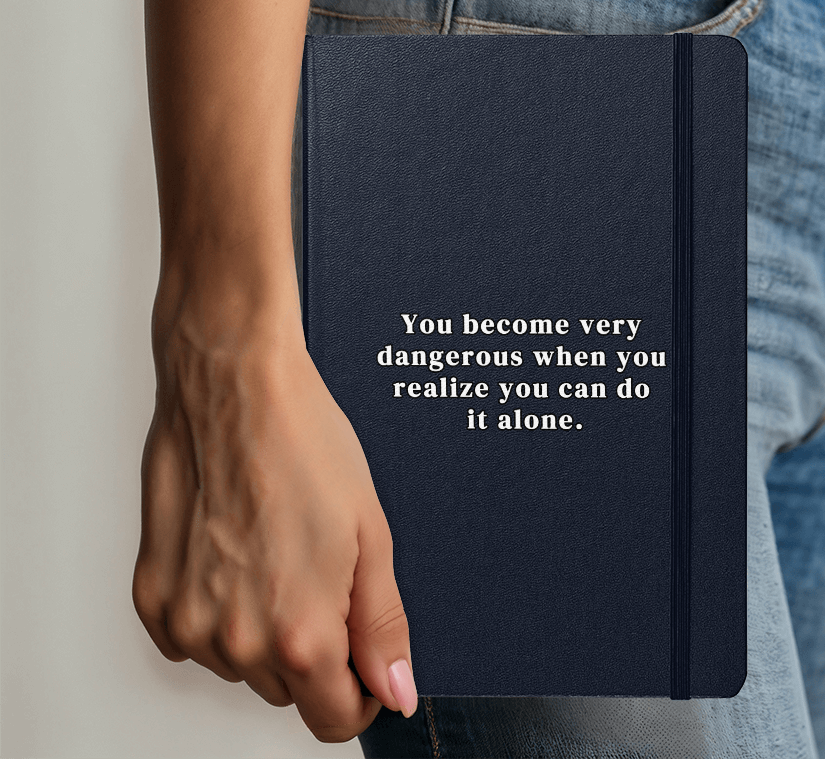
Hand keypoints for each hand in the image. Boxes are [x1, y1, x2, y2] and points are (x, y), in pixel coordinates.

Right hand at [133, 287, 417, 742]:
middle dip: (315, 645)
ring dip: (262, 626)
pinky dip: (217, 607)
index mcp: (301, 633)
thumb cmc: (304, 442)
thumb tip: (396, 690)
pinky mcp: (151, 595)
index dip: (360, 689)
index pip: (335, 718)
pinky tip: (237, 549)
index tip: (364, 655)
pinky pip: (194, 635)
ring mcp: (186, 620)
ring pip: (240, 662)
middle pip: (289, 689)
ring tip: (278, 545)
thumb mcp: (372, 534)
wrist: (234, 384)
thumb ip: (382, 626)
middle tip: (322, 567)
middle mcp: (236, 641)